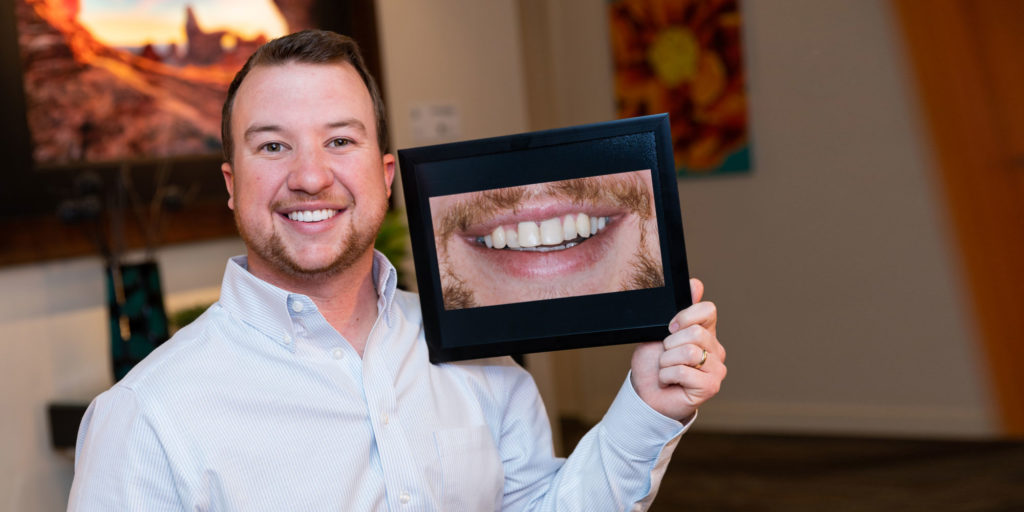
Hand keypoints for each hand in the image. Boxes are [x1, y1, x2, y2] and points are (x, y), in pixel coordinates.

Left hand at [630, 278, 726, 420]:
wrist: (645, 395)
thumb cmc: (652, 365)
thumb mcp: (659, 332)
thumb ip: (678, 311)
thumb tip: (696, 284)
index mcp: (705, 333)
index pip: (708, 310)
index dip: (686, 316)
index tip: (670, 328)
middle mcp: (715, 350)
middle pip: (696, 332)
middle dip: (670, 343)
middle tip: (665, 355)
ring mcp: (716, 369)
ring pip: (689, 352)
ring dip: (666, 361)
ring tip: (665, 369)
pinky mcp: (711, 387)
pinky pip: (683, 371)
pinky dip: (666, 375)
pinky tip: (668, 381)